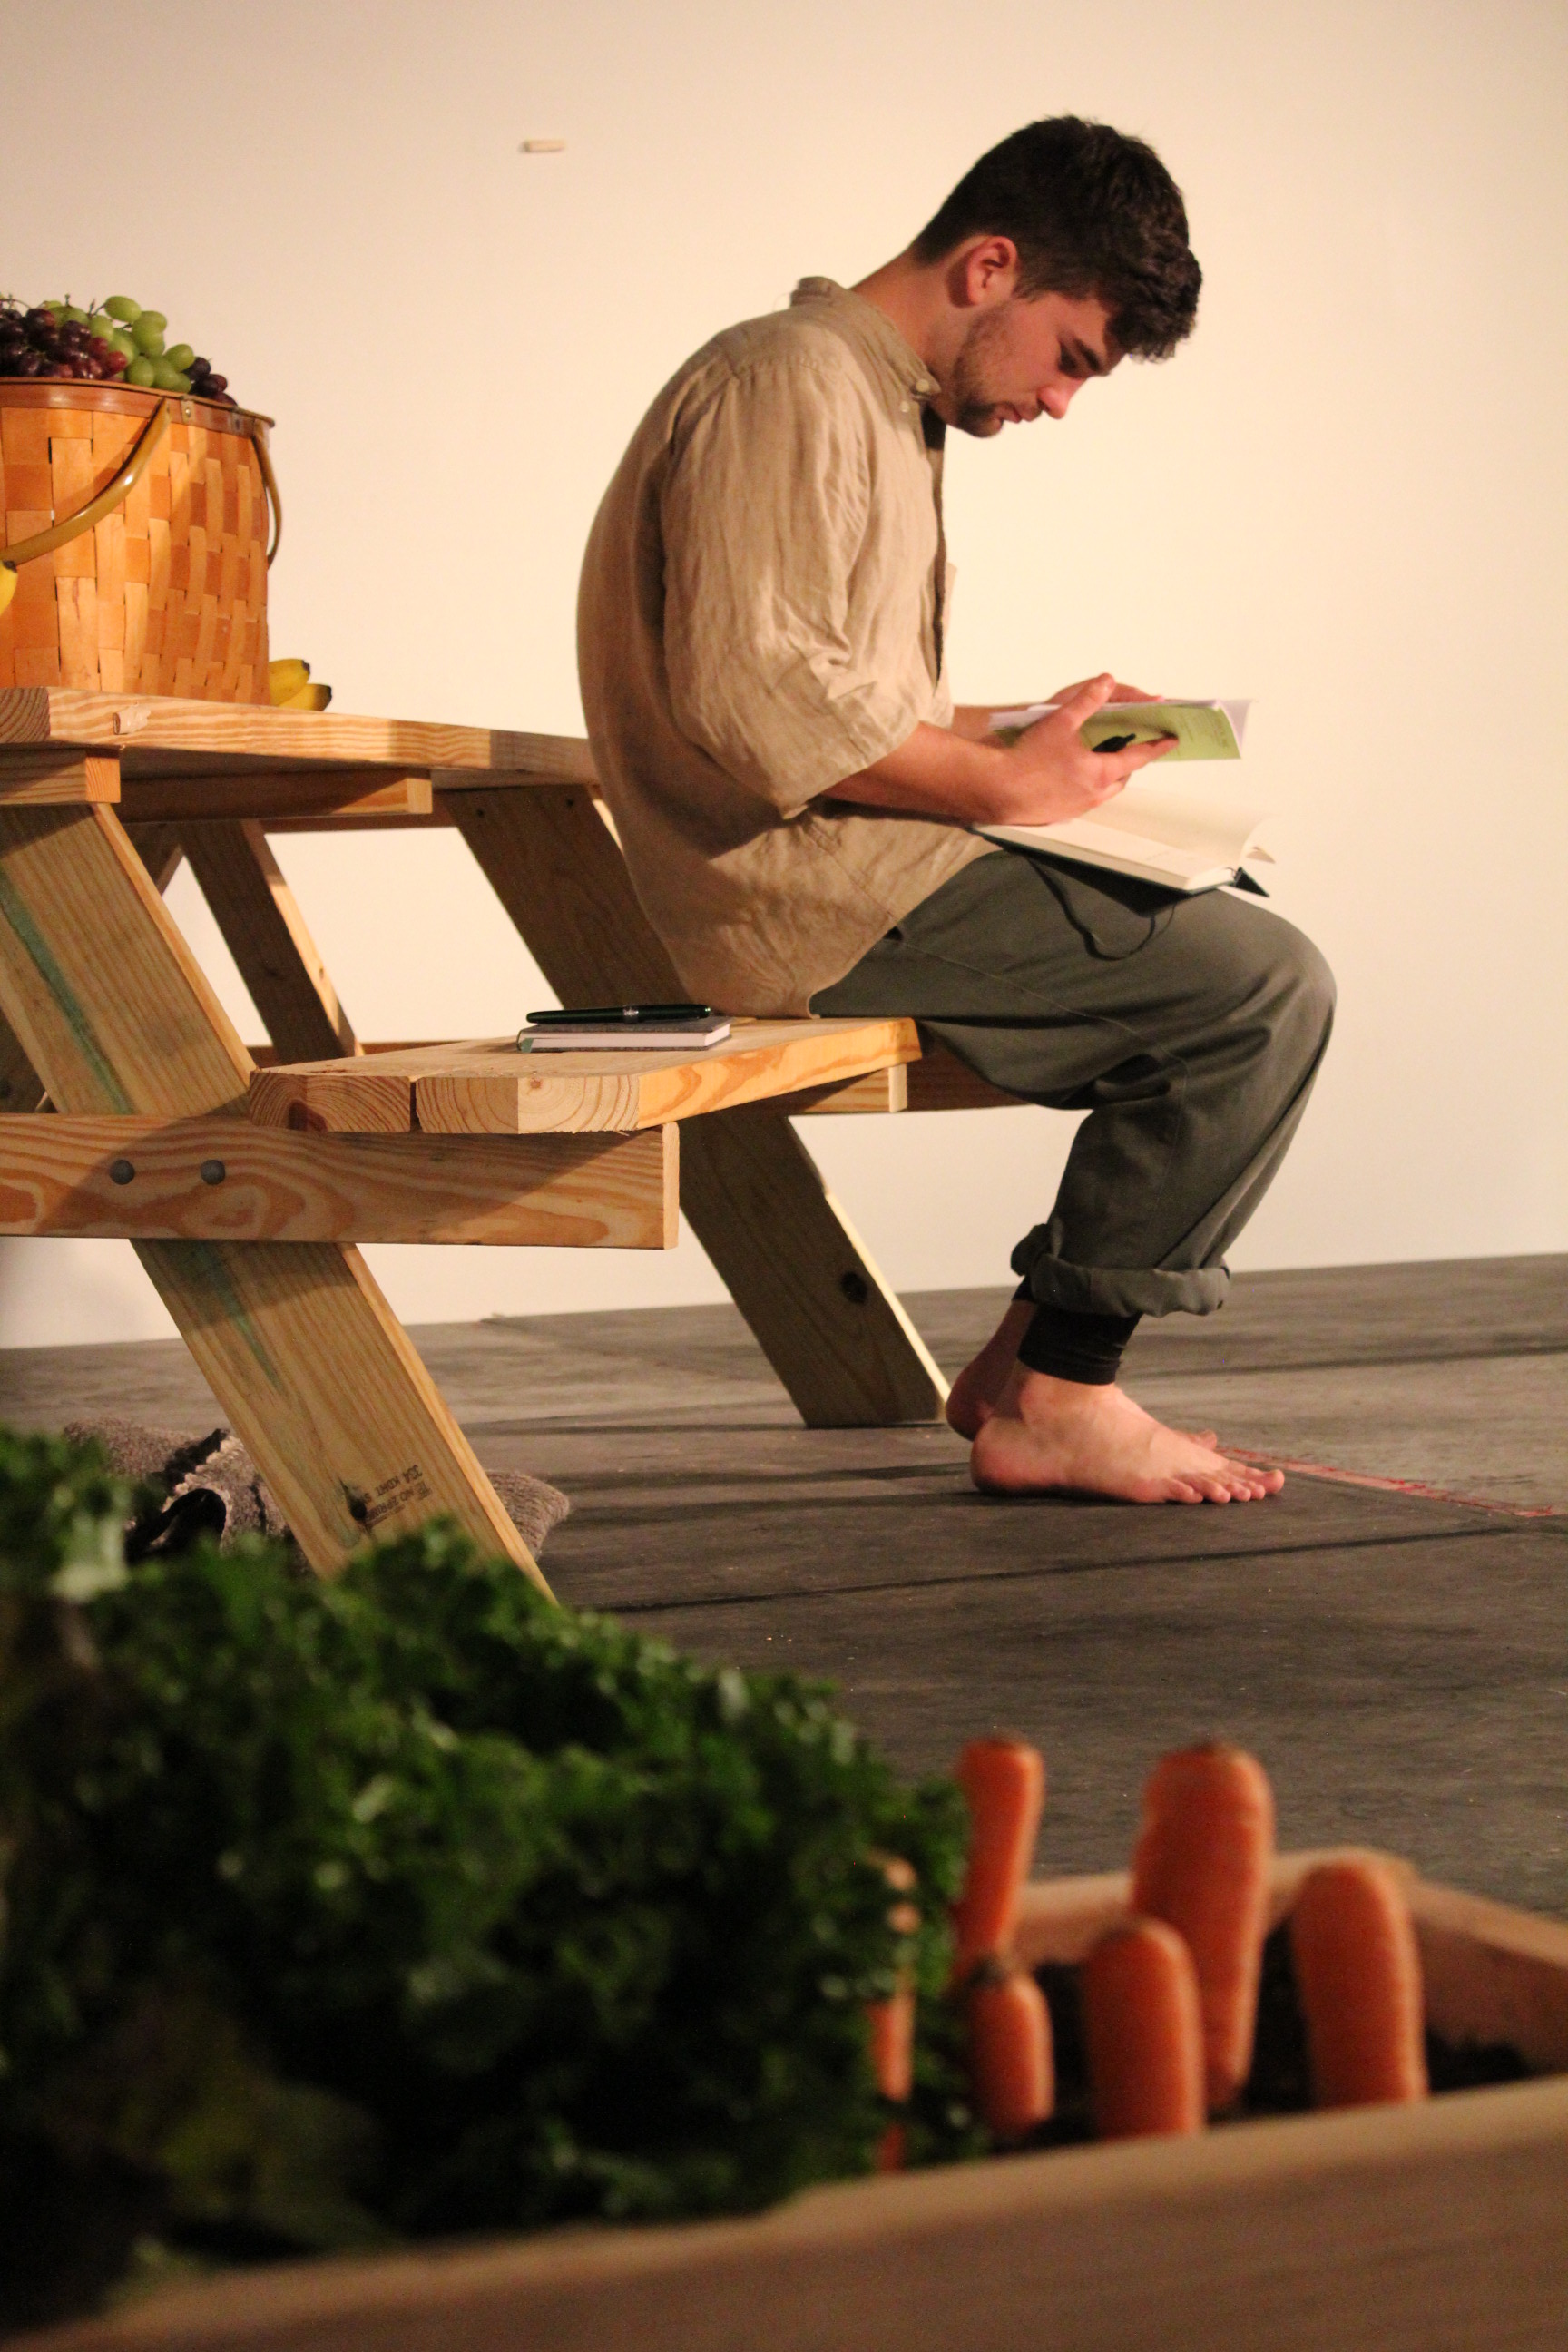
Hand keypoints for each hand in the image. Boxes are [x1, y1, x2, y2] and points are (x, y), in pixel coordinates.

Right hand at [995, 674, 1175, 826]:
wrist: (997, 790)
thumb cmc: (1027, 758)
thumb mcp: (1060, 721)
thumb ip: (1087, 700)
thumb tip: (1107, 681)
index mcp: (1101, 772)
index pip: (1138, 757)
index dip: (1156, 746)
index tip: (1171, 741)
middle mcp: (1094, 794)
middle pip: (1122, 778)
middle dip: (1129, 763)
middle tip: (1129, 747)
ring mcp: (1078, 807)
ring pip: (1103, 791)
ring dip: (1107, 776)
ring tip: (1099, 759)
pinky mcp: (1060, 814)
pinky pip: (1083, 799)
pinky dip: (1086, 786)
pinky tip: (1071, 775)